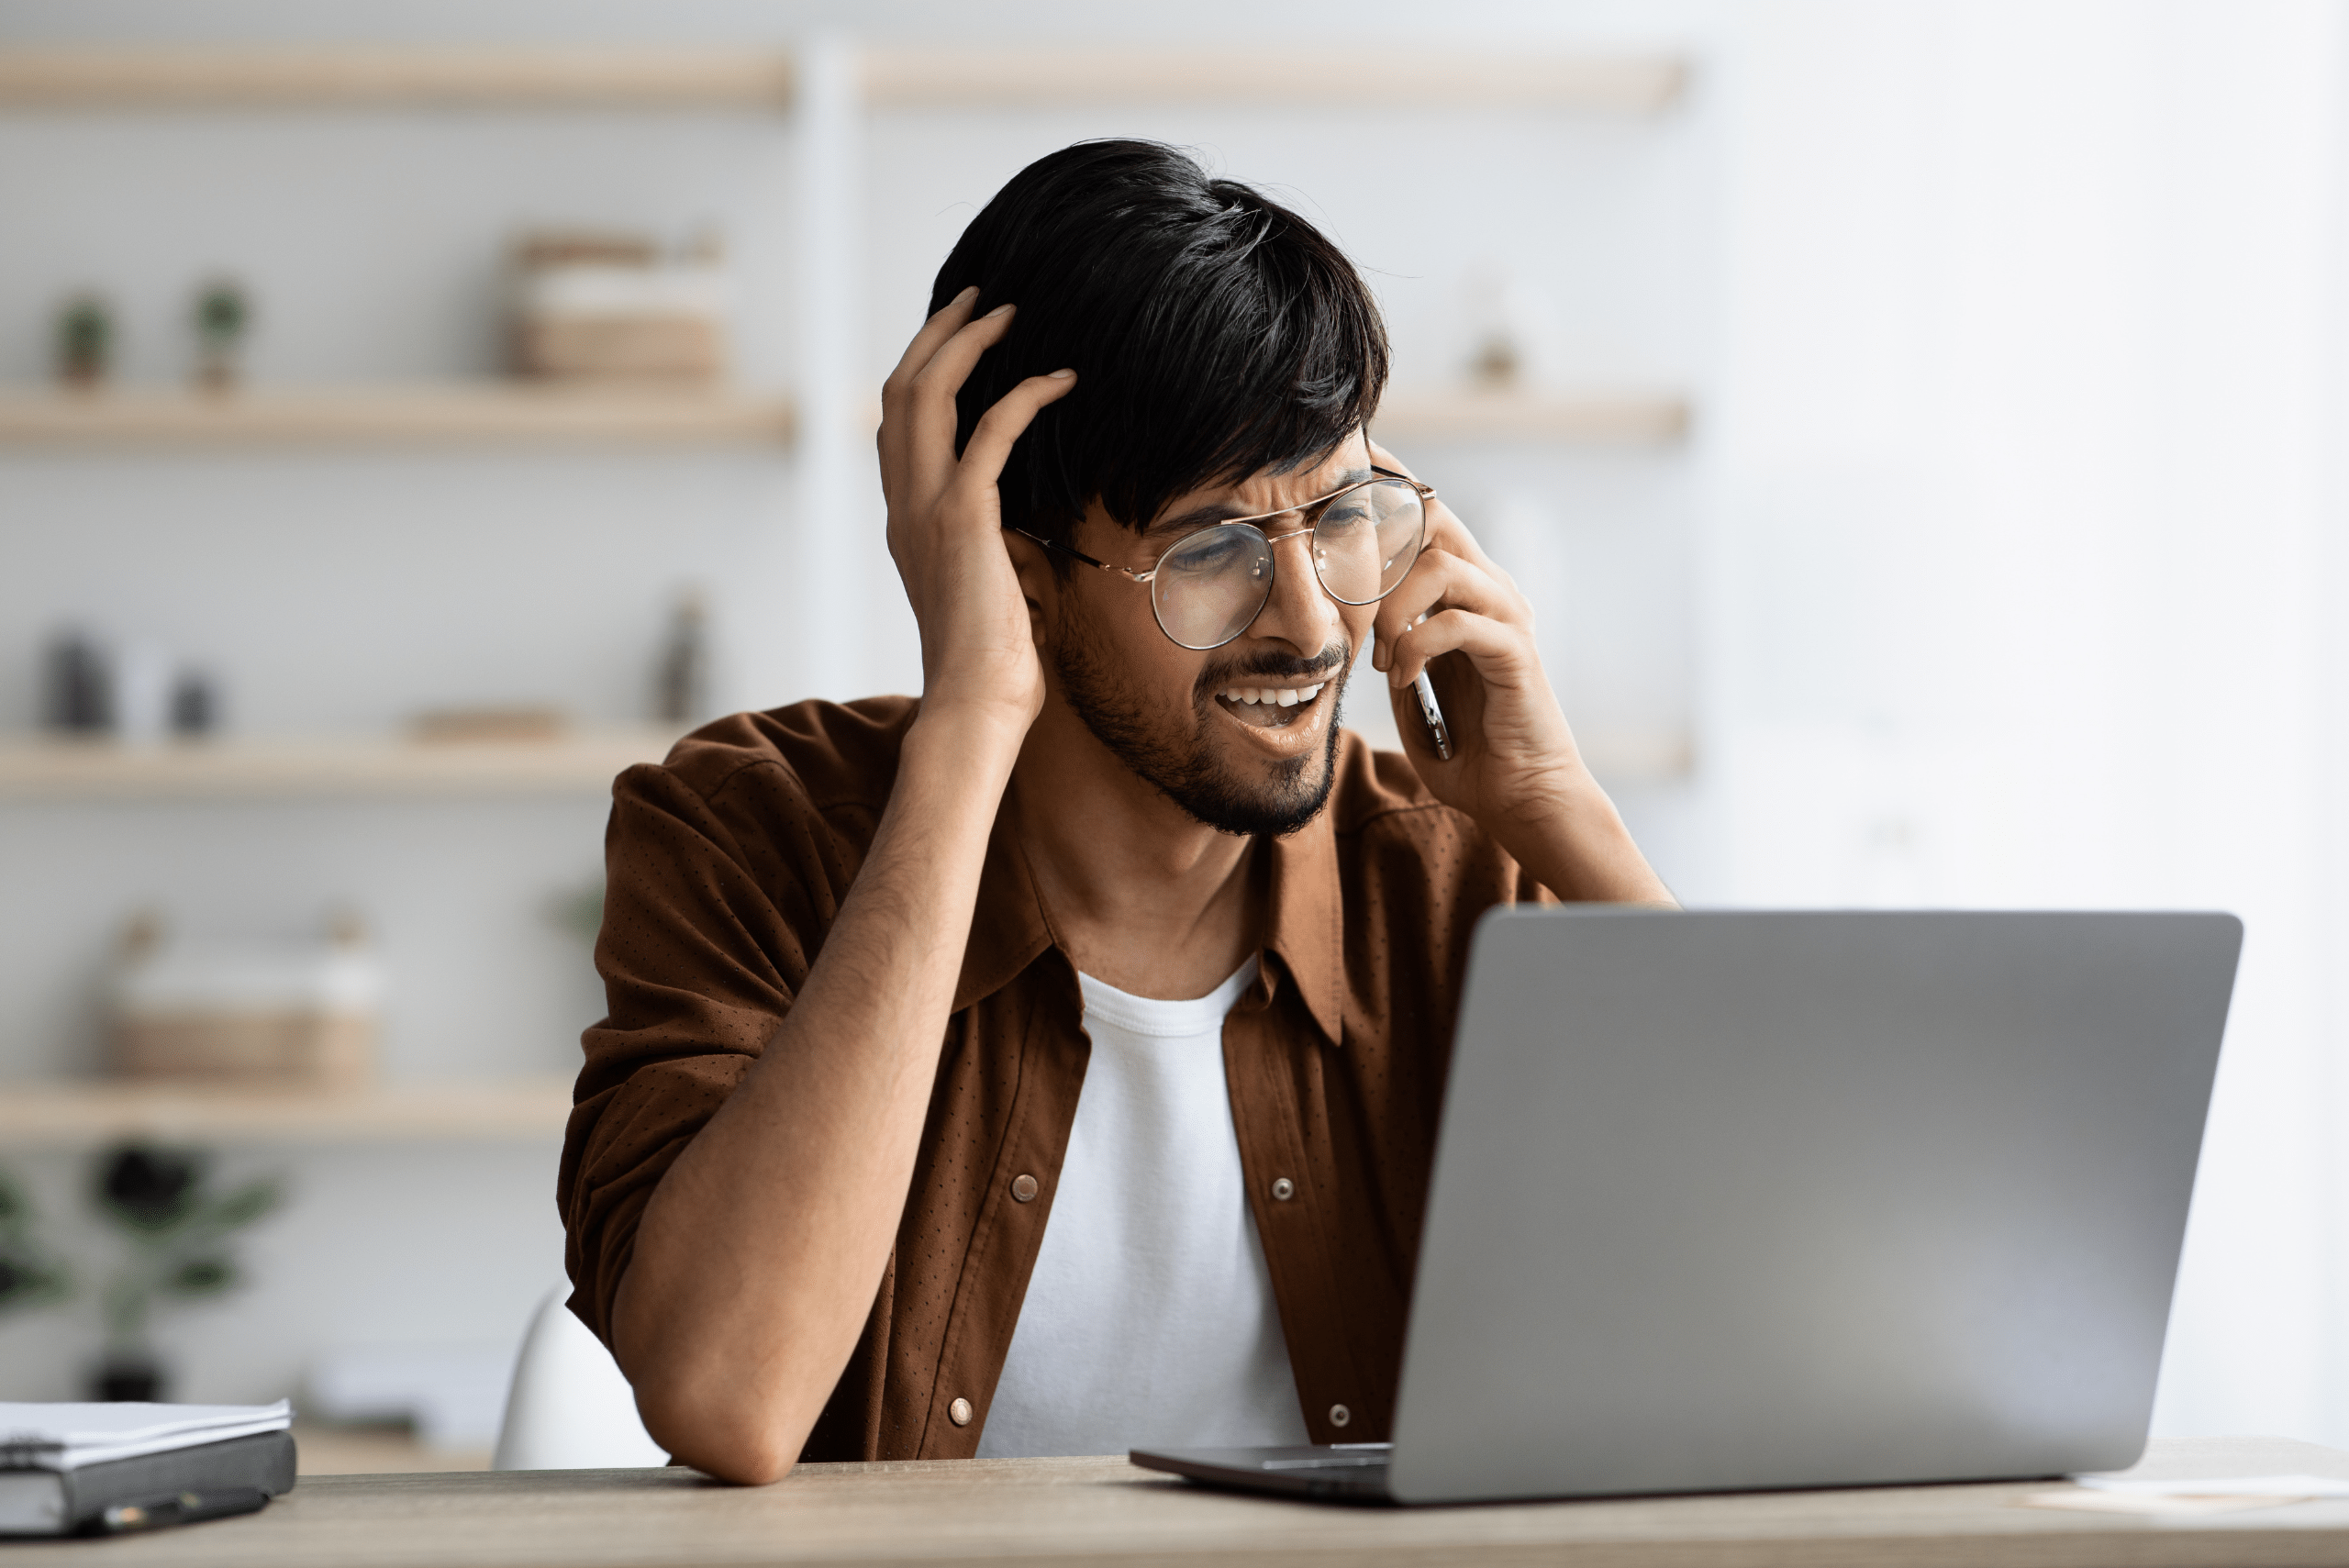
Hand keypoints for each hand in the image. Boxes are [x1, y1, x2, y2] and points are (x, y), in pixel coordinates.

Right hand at [877, 286, 1076, 737]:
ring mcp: (924, 508)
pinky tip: (1061, 380)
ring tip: (1010, 314)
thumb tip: (1017, 527)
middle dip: (939, 335)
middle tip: (982, 299)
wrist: (975, 702)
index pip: (895, 424)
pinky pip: (990, 431)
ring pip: (926, 395)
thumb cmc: (990, 663)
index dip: (923, 370)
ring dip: (969, 344)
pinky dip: (1024, 395)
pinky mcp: (962, 517)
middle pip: (900, 391)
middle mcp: (901, 504)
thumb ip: (984, 545)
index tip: (960, 336)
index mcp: (902, 519)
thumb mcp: (982, 588)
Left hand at [1366, 439, 1590, 837]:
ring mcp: (1507, 617)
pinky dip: (1416, 646)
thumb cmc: (1466, 747)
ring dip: (1393, 607)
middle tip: (1339, 568)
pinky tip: (1399, 678)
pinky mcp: (1514, 652)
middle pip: (1435, 520)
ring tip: (1379, 653)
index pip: (1428, 517)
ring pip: (1441, 567)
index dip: (1388, 490)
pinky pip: (1456, 623)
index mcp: (1466, 591)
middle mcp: (1491, 590)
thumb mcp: (1411, 685)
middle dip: (1380, 537)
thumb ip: (1387, 643)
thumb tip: (1340, 616)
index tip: (1341, 475)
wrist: (1521, 795)